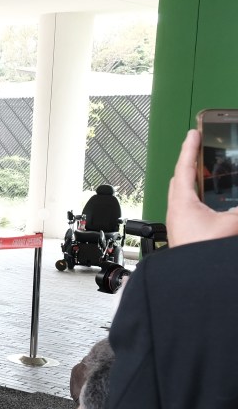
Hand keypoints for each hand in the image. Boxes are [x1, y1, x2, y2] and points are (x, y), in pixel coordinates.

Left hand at [167, 129, 237, 246]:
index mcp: (182, 201)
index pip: (185, 167)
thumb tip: (237, 208)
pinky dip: (200, 198)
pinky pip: (190, 206)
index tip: (193, 132)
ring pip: (184, 193)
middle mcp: (176, 208)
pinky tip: (211, 201)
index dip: (190, 148)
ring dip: (196, 181)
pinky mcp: (185, 230)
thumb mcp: (230, 225)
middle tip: (199, 150)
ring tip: (207, 172)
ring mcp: (179, 219)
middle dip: (191, 163)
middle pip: (181, 178)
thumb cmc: (198, 252)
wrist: (188, 276)